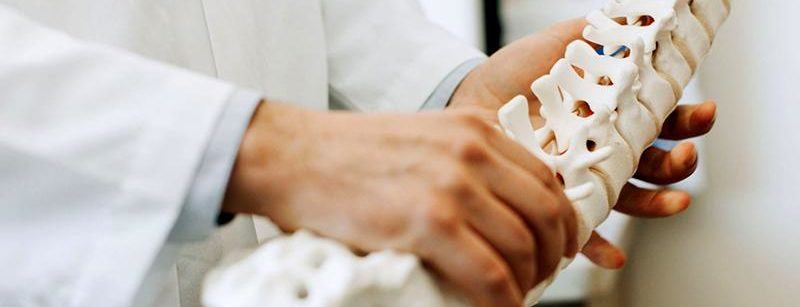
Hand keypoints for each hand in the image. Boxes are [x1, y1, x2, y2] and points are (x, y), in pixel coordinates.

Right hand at [222, 102, 578, 306]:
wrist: (294, 155)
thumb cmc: (349, 153)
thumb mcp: (423, 137)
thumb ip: (465, 159)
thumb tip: (499, 207)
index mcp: (476, 128)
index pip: (545, 179)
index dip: (561, 221)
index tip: (558, 245)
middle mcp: (473, 151)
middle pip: (545, 213)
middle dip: (553, 254)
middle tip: (542, 275)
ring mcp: (453, 186)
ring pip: (522, 248)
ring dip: (528, 281)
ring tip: (514, 294)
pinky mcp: (428, 222)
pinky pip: (490, 275)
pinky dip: (502, 300)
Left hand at [447, 18, 717, 268]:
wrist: (469, 96)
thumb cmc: (516, 72)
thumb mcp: (563, 43)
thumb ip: (601, 36)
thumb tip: (641, 21)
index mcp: (615, 113)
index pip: (665, 121)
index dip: (689, 120)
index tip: (704, 112)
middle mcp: (604, 147)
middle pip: (657, 163)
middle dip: (680, 162)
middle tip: (687, 155)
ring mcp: (583, 175)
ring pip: (632, 197)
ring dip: (660, 203)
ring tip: (676, 201)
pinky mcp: (557, 199)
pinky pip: (582, 230)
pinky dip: (600, 247)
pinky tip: (615, 255)